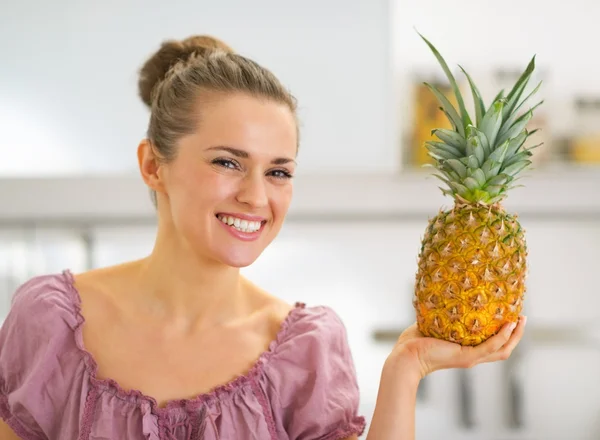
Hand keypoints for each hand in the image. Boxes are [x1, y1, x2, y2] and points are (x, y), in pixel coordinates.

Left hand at [388, 316, 526, 379]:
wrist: (406, 355)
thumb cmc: (414, 341)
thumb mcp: (434, 324)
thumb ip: (442, 314)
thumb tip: (444, 294)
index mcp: (466, 350)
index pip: (491, 344)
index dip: (504, 334)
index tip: (511, 317)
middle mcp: (471, 356)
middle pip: (503, 349)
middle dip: (516, 335)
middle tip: (522, 318)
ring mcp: (470, 358)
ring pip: (502, 349)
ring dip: (514, 335)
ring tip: (521, 319)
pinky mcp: (466, 357)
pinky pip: (490, 347)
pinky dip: (502, 337)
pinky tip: (508, 325)